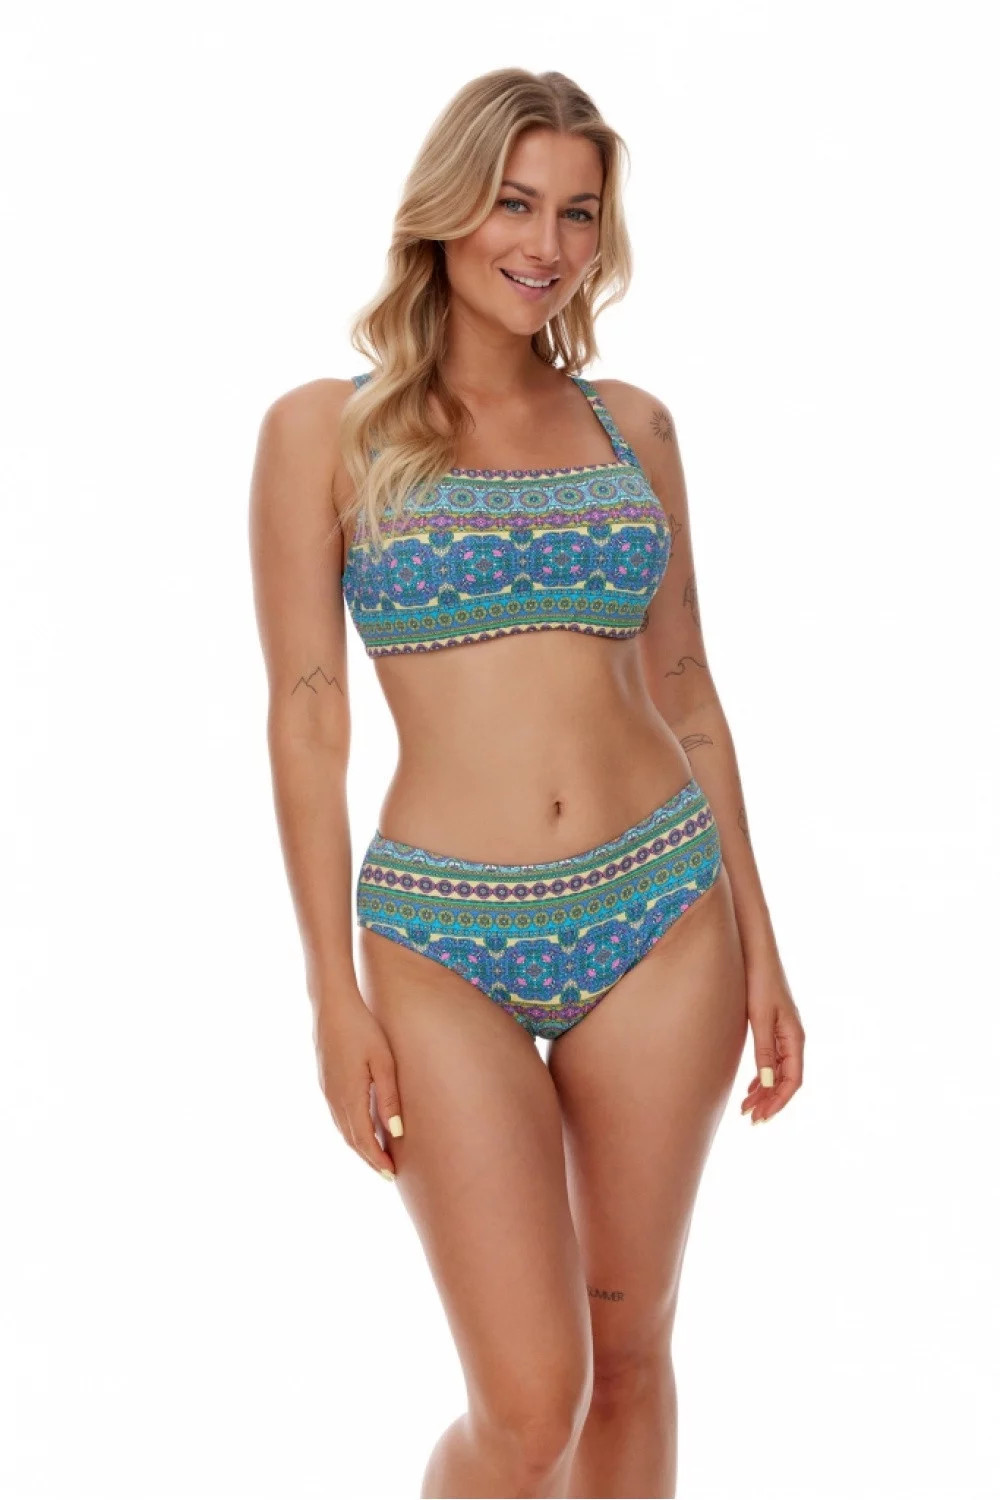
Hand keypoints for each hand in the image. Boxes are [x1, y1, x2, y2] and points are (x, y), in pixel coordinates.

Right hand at [312, 994, 403, 1180]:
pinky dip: (352, 1130)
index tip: (391, 1174)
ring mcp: (327, 1091)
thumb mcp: (383, 1062)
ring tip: (378, 1155)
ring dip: (360, 1145)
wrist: (331, 1005)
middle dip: (369, 1158)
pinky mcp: (326, 1082)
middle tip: (387, 1173)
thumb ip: (388, 1097)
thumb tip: (396, 1131)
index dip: (377, 1160)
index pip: (363, 1140)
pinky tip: (363, 1128)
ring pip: (343, 1129)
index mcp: (349, 1096)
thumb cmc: (362, 1028)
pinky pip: (338, 1116)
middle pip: (351, 1139)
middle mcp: (334, 1099)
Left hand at [739, 967, 803, 1123]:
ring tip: (747, 1108)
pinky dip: (763, 1076)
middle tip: (750, 1119)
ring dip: (765, 1091)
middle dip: (770, 1101)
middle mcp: (793, 1037)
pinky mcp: (774, 1025)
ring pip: (779, 1071)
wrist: (756, 951)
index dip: (779, 1101)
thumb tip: (767, 1083)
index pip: (793, 1080)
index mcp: (794, 1037)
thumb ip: (764, 1050)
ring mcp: (784, 1032)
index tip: (762, 1117)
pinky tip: (751, 1086)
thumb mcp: (760, 1017)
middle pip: (786, 1079)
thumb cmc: (759, 980)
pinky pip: (773, 1059)